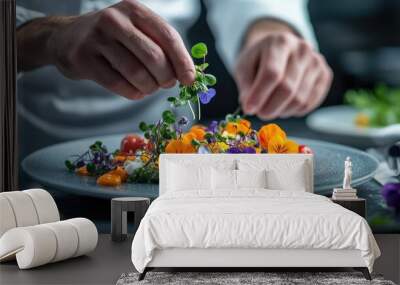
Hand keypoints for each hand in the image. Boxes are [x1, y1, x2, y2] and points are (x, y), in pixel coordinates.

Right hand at [19, 0, 194, 99]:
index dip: (182, 61)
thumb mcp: (136, 30)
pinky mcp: (83, 59)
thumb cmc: (113, 37)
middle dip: (166, 77)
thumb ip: (161, 46)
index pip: (168, 36)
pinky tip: (136, 91)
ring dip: (150, 87)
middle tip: (166, 84)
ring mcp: (97, 39)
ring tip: (150, 87)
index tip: (190, 79)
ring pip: (137, 73)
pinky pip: (118, 84)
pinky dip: (133, 93)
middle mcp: (115, 20)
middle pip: (154, 57)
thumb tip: (188, 74)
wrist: (67, 38)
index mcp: (134, 10)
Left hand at [235, 22, 332, 119]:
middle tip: (259, 113)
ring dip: (281, 111)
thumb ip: (245, 85)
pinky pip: (310, 103)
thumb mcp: (243, 66)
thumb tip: (250, 106)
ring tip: (270, 106)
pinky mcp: (325, 75)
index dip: (259, 95)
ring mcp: (316, 62)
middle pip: (287, 88)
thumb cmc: (259, 59)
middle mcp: (302, 49)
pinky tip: (284, 104)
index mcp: (280, 42)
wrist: (279, 49)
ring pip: (299, 99)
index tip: (249, 109)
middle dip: (270, 107)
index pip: (272, 73)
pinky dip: (294, 111)